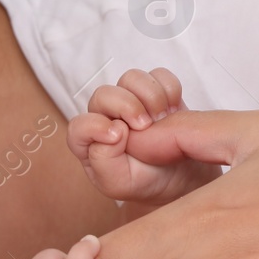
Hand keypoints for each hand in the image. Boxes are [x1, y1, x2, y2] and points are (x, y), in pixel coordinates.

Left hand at [68, 68, 220, 214]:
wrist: (179, 180)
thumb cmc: (143, 182)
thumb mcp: (118, 184)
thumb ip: (103, 160)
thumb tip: (114, 129)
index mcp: (90, 141)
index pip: (79, 125)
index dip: (96, 126)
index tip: (120, 137)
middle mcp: (107, 117)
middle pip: (104, 94)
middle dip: (126, 106)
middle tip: (146, 125)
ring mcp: (132, 101)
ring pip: (131, 78)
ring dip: (150, 95)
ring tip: (162, 118)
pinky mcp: (157, 93)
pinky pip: (159, 75)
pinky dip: (169, 89)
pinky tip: (173, 110)